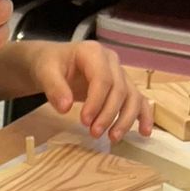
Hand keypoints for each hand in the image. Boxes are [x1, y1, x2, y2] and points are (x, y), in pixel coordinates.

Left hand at [28, 40, 151, 142]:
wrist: (52, 62)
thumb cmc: (50, 65)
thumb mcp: (45, 72)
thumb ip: (54, 88)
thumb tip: (65, 108)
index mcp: (93, 53)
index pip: (102, 79)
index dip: (96, 102)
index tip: (84, 121)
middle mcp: (112, 62)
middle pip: (119, 90)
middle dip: (108, 115)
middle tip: (94, 133)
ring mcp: (120, 74)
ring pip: (132, 97)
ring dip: (126, 119)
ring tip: (113, 138)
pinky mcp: (123, 87)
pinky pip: (138, 100)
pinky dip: (143, 116)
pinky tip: (144, 132)